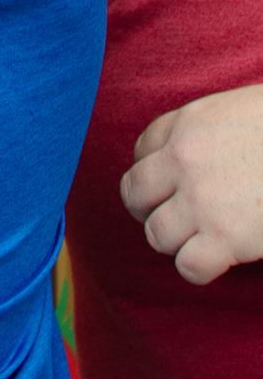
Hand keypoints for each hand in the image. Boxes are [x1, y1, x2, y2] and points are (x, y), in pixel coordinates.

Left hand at [120, 85, 262, 284]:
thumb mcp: (244, 109)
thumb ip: (213, 130)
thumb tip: (205, 155)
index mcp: (190, 122)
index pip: (142, 149)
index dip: (154, 171)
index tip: (170, 184)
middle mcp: (184, 158)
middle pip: (135, 192)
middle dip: (149, 209)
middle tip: (174, 220)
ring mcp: (201, 199)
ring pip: (156, 233)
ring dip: (175, 242)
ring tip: (200, 242)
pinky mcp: (224, 237)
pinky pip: (187, 265)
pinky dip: (199, 269)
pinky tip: (218, 262)